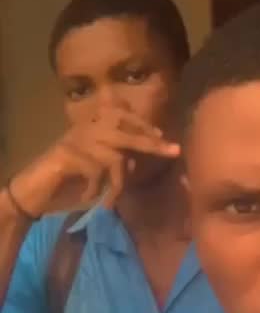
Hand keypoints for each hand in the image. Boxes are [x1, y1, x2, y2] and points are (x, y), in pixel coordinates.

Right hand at [9, 107, 180, 215]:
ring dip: (119, 181)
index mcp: (90, 126)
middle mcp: (84, 128)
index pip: (120, 113)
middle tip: (173, 151)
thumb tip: (136, 159)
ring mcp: (76, 140)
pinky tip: (92, 197)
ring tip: (113, 199)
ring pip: (116, 155)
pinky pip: (99, 170)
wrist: (33, 192)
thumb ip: (114, 160)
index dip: (141, 123)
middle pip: (125, 131)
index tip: (161, 136)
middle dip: (151, 143)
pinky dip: (100, 188)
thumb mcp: (96, 169)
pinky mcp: (69, 156)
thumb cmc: (66, 182)